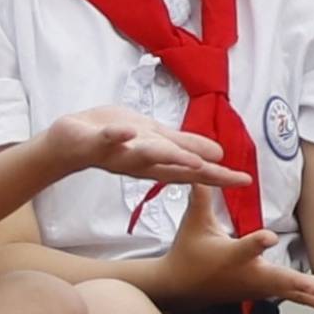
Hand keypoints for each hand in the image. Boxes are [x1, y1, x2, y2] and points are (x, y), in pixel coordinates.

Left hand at [37, 111, 245, 203]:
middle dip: (202, 171)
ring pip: (146, 156)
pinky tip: (129, 132)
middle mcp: (142, 161)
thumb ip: (183, 148)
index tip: (245, 181)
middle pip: (175, 167)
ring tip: (194, 162)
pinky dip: (118, 137)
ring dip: (169, 158)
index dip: (217, 175)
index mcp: (157, 159)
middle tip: (230, 177)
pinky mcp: (95, 142)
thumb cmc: (115, 139)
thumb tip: (217, 154)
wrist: (68, 143)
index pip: (191, 168)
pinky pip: (107, 139)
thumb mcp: (154, 141)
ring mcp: (119, 152)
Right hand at [136, 204, 313, 313]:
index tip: (269, 237)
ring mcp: (263, 288)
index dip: (257, 242)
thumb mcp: (193, 222)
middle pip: (283, 282)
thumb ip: (202, 195)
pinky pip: (299, 296)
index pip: (246, 247)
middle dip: (303, 287)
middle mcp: (252, 276)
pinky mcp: (269, 292)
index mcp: (233, 257)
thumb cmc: (188, 252)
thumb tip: (201, 165)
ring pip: (298, 295)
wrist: (181, 290)